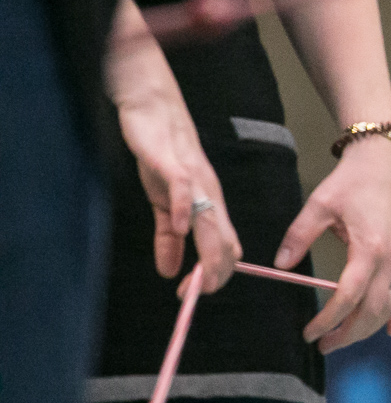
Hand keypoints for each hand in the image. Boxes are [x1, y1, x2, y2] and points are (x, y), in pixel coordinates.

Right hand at [109, 0, 241, 293]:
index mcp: (211, 205)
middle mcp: (210, 194)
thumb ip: (169, 238)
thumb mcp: (164, 202)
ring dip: (206, 251)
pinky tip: (179, 227)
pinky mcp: (173, 162)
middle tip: (199, 294)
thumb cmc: (164, 155)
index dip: (216, 274)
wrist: (152, 107)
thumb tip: (171, 272)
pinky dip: (182, 209)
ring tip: (198, 278)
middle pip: (223, 240)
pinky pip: (183, 187)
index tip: (198, 295)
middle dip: (215, 272)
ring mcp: (194, 178)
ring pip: (209, 219)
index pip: (224, 248)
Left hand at [275, 135, 390, 353]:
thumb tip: (281, 265)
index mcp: (368, 248)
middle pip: (372, 310)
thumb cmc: (348, 182)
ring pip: (389, 306)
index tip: (309, 333)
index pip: (349, 296)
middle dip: (347, 333)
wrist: (381, 164)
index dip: (329, 319)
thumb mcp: (318, 204)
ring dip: (368, 328)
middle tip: (322, 346)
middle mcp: (389, 258)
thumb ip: (299, 236)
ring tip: (343, 339)